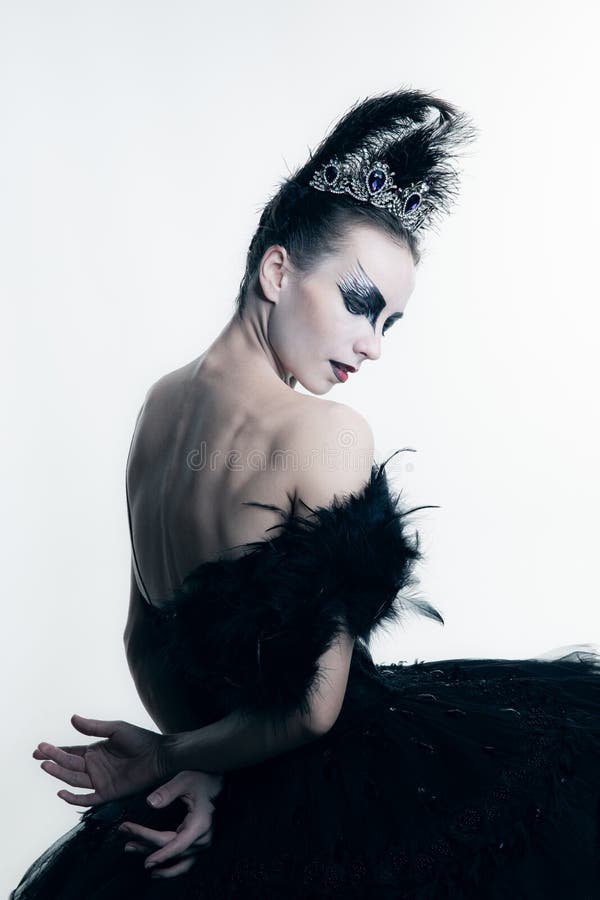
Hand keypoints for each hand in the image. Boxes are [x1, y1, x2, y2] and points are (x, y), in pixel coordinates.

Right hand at [32, 713, 167, 805]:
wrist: (159, 755)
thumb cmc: (140, 739)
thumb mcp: (116, 729)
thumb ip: (94, 726)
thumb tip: (72, 718)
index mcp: (95, 751)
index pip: (70, 752)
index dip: (55, 750)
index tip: (39, 747)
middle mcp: (94, 767)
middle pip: (68, 764)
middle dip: (53, 758)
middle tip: (38, 753)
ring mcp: (100, 780)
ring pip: (74, 779)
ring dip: (59, 773)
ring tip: (46, 765)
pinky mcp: (108, 793)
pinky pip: (86, 799)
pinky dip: (73, 798)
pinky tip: (61, 792)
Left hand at [117, 770, 223, 877]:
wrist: (217, 781)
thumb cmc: (202, 778)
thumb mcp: (185, 780)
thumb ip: (167, 791)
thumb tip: (149, 803)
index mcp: (200, 825)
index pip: (175, 844)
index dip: (160, 854)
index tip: (143, 856)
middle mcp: (202, 839)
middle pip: (170, 849)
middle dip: (144, 843)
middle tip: (123, 832)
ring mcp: (201, 844)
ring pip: (175, 859)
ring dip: (153, 858)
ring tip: (130, 848)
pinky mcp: (198, 844)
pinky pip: (183, 862)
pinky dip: (169, 868)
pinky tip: (155, 870)